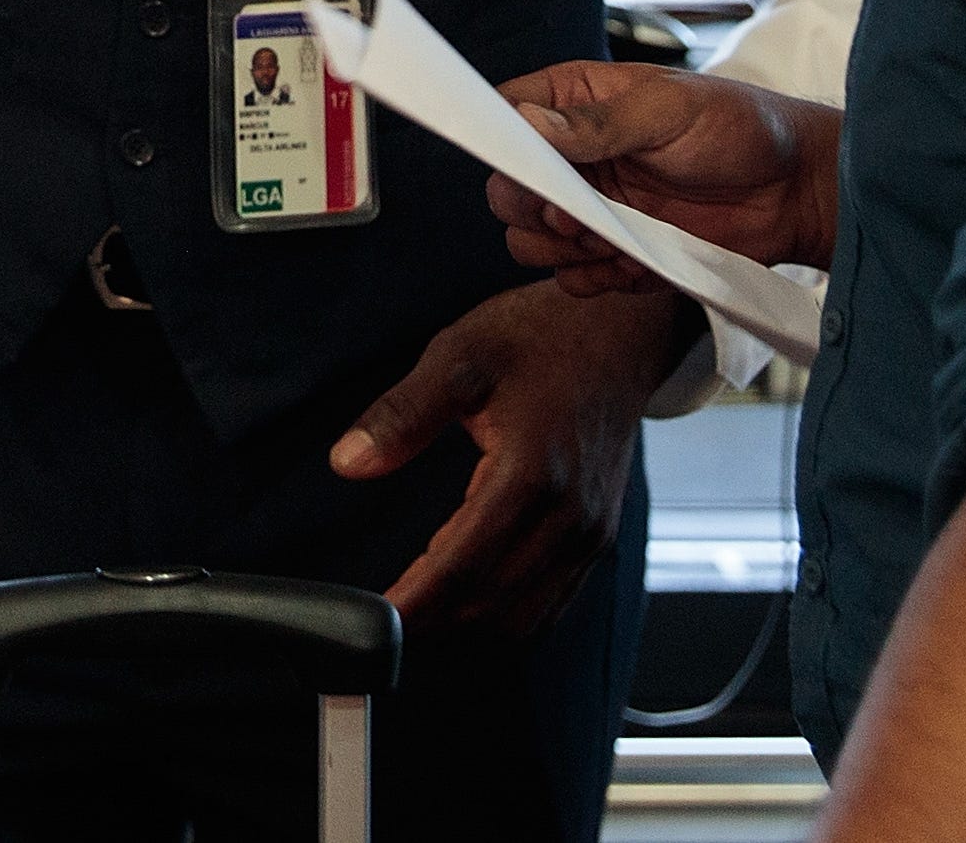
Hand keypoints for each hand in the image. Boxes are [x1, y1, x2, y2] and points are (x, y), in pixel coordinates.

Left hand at [334, 280, 702, 633]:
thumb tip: (348, 463)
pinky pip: (554, 599)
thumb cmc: (537, 338)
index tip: (376, 623)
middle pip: (495, 603)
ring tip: (418, 626)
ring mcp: (590, 532)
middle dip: (437, 625)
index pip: (463, 565)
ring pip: (527, 613)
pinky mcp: (599, 535)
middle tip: (383, 632)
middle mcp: (569, 517)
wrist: (617, 333)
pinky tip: (470, 608)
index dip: (417, 602)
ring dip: (472, 630)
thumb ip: (401, 415)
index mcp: (531, 475)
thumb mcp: (457, 357)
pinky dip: (510, 617)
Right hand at [487, 60, 841, 289]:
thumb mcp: (669, 110)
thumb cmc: (740, 129)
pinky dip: (593, 278)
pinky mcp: (620, 254)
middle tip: (572, 214)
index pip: (506, 116)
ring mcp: (596, 208)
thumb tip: (528, 122)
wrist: (800, 192)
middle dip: (531, 208)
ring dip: (558, 249)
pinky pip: (575, 278)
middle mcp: (575, 158)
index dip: (501, 142)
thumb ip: (599, 123)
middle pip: (509, 189)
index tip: (521, 166)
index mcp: (576, 103)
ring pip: (532, 240)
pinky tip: (630, 263)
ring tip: (605, 239)